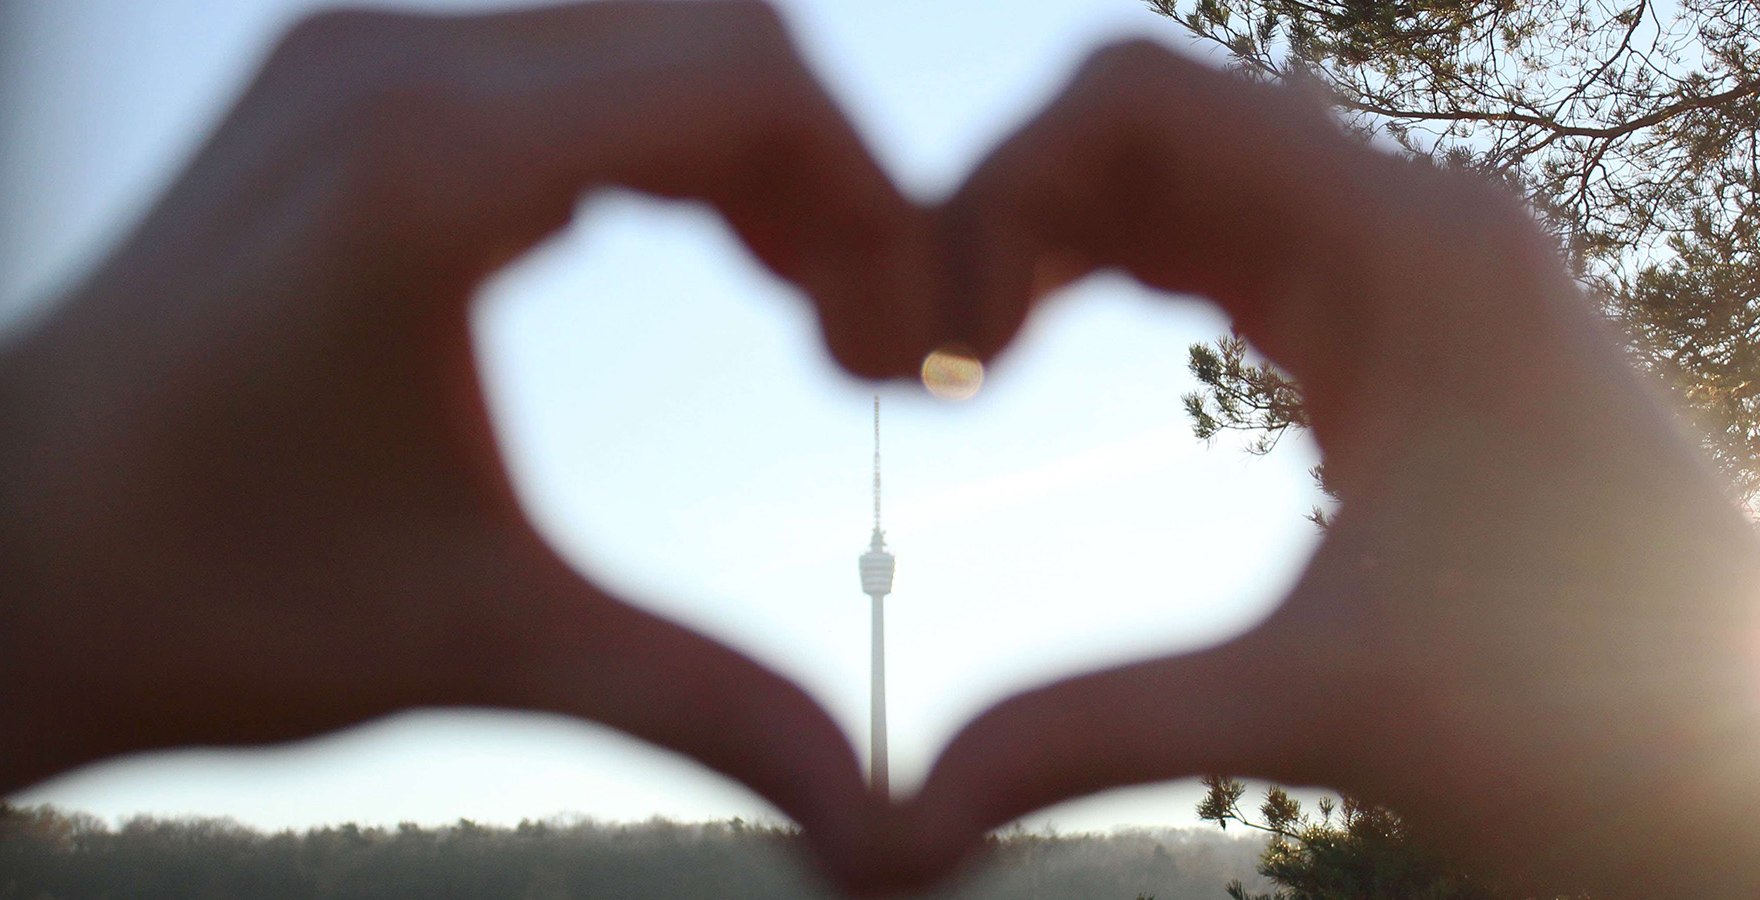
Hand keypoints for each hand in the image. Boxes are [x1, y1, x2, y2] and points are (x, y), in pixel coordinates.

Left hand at [0, 1, 940, 877]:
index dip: (870, 208)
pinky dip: (664, 139)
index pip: (747, 85)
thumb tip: (880, 831)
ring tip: (795, 294)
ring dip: (753, 154)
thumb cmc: (208, 600)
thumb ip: (705, 705)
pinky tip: (686, 243)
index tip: (891, 353)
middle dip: (828, 178)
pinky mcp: (343, 86)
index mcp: (429, 172)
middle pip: (718, 37)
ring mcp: (359, 60)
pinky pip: (568, 60)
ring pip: (649, 36)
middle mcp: (391, 67)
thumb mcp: (485, 642)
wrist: (4, 559)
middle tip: (857, 335)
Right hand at [899, 42, 1759, 897]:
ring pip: (1179, 178)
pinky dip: (1112, 273)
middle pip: (1144, 122)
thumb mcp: (1323, 706)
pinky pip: (1219, 246)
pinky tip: (1047, 346)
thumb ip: (1095, 729)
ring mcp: (1403, 270)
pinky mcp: (1391, 332)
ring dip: (1052, 240)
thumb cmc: (1595, 726)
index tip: (940, 349)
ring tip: (968, 360)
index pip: (1138, 102)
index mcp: (1404, 245)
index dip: (997, 189)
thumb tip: (897, 835)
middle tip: (930, 359)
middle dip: (1007, 211)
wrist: (1740, 765)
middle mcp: (1408, 221)